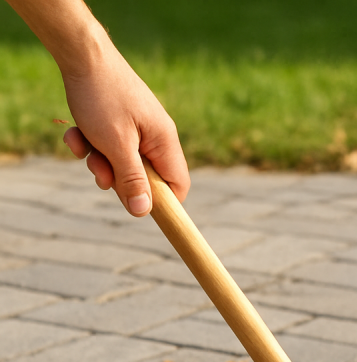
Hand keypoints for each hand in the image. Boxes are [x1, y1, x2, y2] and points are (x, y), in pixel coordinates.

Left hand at [61, 44, 189, 216]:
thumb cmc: (102, 97)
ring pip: (122, 162)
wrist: (80, 53)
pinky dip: (91, 143)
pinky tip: (77, 133)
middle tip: (100, 170)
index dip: (162, 202)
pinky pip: (108, 145)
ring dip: (99, 161)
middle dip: (119, 179)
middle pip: (145, 178)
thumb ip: (132, 180)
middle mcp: (156, 136)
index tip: (138, 207)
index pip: (178, 186)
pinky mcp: (118, 120)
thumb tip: (143, 211)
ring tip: (84, 147)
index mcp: (164, 141)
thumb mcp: (116, 145)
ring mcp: (137, 127)